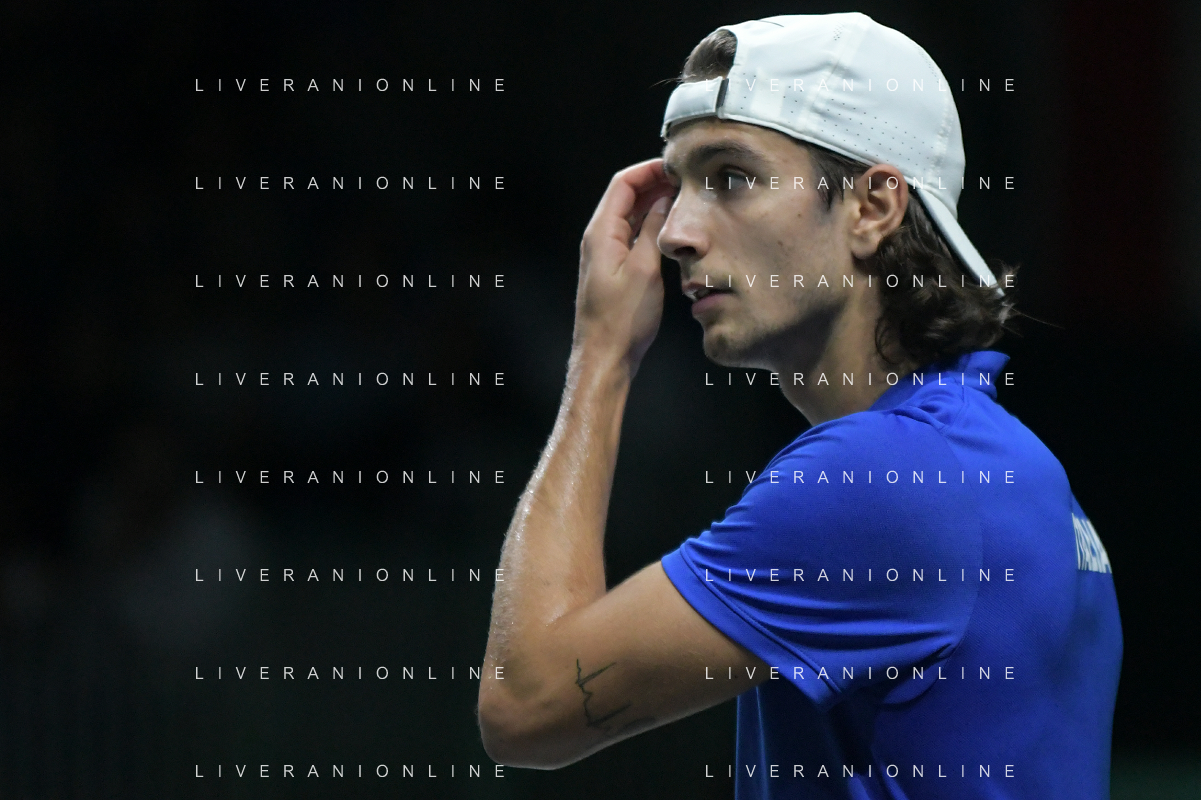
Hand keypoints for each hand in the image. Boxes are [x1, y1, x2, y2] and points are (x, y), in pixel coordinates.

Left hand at [574, 158, 673, 374]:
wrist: (605, 355)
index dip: (648, 169)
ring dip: (653, 204)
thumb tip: (664, 202)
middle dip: (653, 183)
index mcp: (601, 233)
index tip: (674, 166)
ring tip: (682, 198)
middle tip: (685, 180)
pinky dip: (650, 225)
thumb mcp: (645, 268)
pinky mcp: (614, 269)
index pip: (623, 184)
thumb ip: (653, 230)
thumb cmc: (622, 319)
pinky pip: (632, 236)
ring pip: (630, 216)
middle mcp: (599, 239)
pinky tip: (670, 228)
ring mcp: (605, 254)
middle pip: (625, 196)